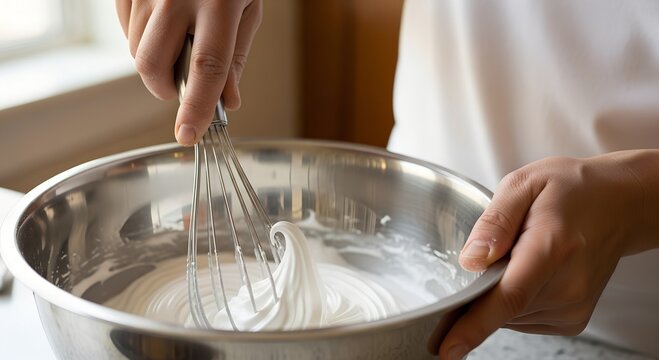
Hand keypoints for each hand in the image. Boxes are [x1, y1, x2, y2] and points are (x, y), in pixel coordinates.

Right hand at [115, 0, 262, 145]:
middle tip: (180, 89)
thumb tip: (227, 102)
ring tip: (178, 42)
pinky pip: (125, 28)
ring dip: (156, 63)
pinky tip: (163, 25)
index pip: (206, 68)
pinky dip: (142, 39)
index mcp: (219, 3)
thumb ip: (236, 58)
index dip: (196, 107)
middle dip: (164, 89)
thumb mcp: (248, 10)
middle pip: (153, 64)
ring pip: (136, 50)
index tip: (187, 134)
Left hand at [438, 152, 657, 359]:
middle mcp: (567, 287)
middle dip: (480, 286)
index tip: (447, 349)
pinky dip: (514, 298)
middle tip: (501, 247)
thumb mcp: (524, 184)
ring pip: (507, 315)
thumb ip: (494, 221)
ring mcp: (572, 307)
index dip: (473, 326)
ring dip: (499, 289)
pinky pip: (520, 317)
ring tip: (524, 253)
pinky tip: (531, 269)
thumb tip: (470, 260)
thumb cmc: (571, 190)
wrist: (617, 203)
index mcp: (552, 248)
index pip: (509, 297)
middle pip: (500, 307)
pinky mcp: (571, 320)